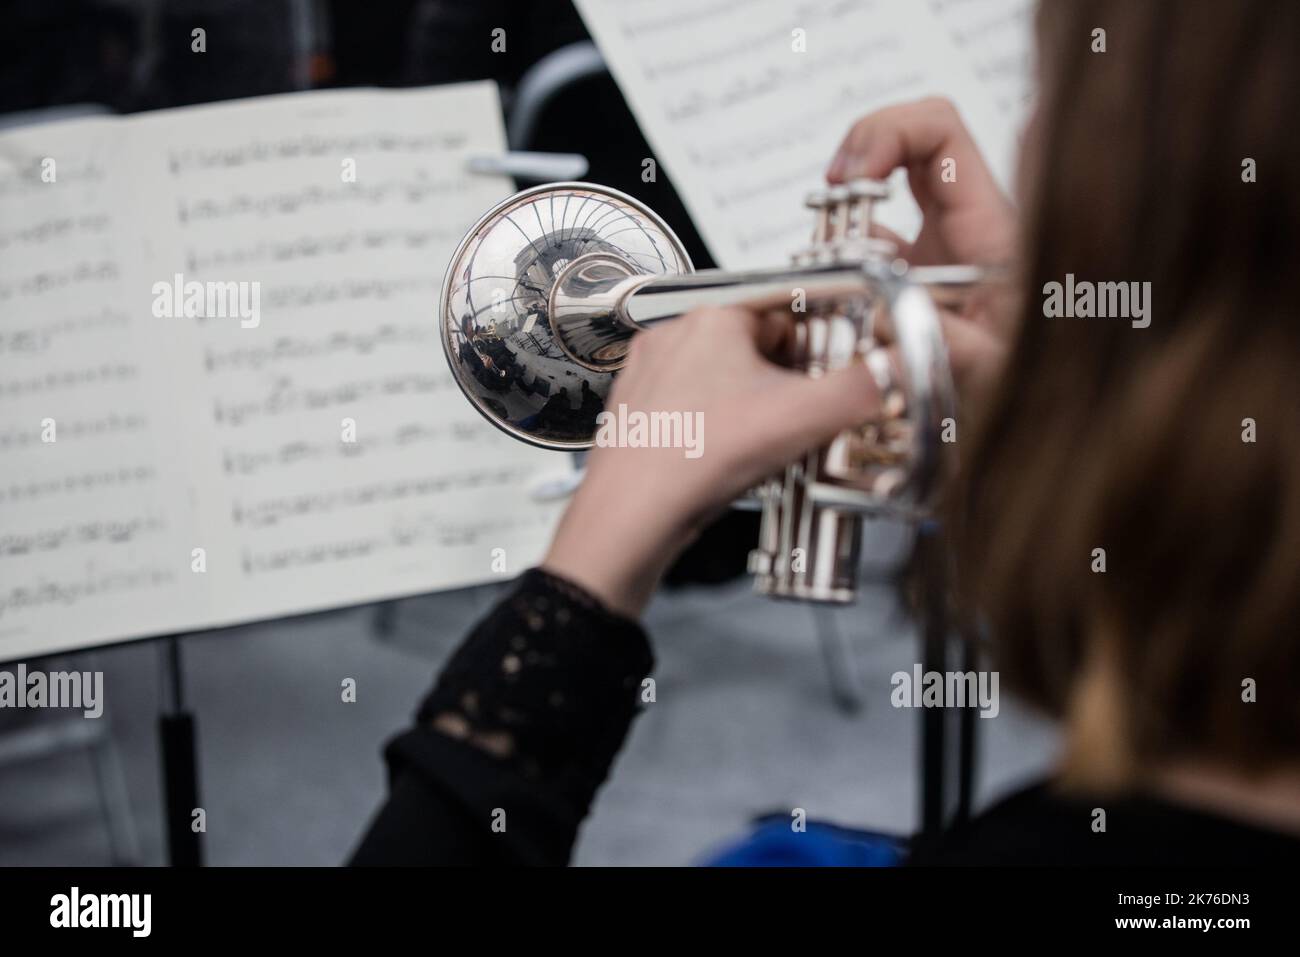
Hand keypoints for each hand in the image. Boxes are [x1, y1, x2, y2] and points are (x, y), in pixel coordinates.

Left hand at [542, 307, 879, 616]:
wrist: (631, 516)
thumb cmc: (693, 460)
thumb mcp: (801, 419)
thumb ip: (861, 388)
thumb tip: (897, 369)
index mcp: (714, 318)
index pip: (789, 317)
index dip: (817, 354)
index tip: (828, 383)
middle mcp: (674, 337)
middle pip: (757, 351)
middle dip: (783, 386)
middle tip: (795, 424)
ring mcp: (650, 374)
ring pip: (723, 382)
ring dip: (750, 410)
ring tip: (760, 446)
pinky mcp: (638, 412)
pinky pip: (692, 410)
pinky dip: (715, 430)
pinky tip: (726, 459)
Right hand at [828, 97, 1019, 408]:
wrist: (1054, 422)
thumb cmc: (1045, 391)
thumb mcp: (1003, 371)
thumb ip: (951, 342)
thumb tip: (884, 316)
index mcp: (988, 227)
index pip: (939, 131)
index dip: (888, 133)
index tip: (853, 180)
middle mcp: (964, 231)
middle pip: (908, 142)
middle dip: (857, 159)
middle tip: (829, 205)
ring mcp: (939, 255)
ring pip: (884, 198)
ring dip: (843, 217)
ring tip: (823, 257)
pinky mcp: (918, 287)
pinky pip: (873, 252)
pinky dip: (843, 262)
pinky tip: (833, 292)